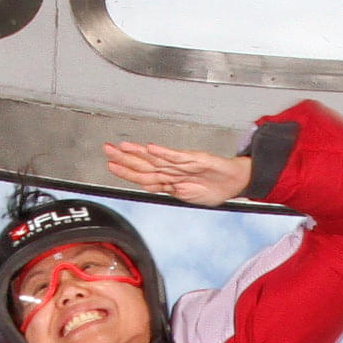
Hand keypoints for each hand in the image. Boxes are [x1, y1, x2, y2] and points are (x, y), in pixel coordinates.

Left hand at [102, 140, 252, 205]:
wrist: (236, 181)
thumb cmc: (214, 187)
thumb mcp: (188, 195)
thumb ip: (169, 190)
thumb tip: (150, 188)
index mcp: (169, 180)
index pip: (143, 175)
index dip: (126, 171)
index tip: (110, 164)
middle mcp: (173, 170)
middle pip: (145, 164)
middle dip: (125, 158)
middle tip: (107, 149)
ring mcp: (183, 164)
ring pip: (157, 159)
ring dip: (139, 153)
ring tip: (122, 147)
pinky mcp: (196, 159)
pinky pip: (177, 157)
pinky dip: (164, 153)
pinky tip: (151, 148)